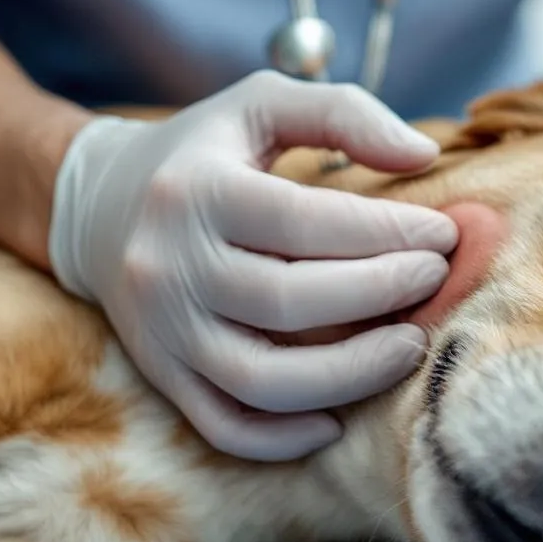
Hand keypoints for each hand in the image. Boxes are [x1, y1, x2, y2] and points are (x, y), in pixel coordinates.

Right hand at [48, 70, 458, 460]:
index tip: (442, 235)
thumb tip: (424, 154)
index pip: (304, 222)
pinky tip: (337, 420)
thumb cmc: (204, 152)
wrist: (100, 206)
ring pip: (260, 380)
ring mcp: (162, 330)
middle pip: (288, 302)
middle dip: (380, 294)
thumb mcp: (261, 104)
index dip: (386, 233)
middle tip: (434, 281)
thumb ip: (343, 113)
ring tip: (408, 348)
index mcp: (196, 191)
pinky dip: (283, 437)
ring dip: (348, 375)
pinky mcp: (162, 374)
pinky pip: (224, 426)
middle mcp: (170, 265)